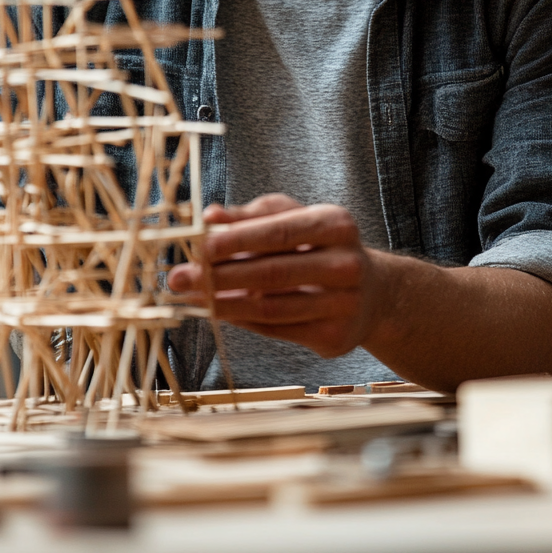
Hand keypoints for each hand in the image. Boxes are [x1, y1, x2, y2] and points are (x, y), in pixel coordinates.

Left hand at [167, 193, 383, 357]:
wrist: (373, 293)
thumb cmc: (320, 246)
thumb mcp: (293, 218)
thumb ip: (251, 216)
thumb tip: (209, 215)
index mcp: (335, 224)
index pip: (278, 231)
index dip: (236, 240)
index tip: (199, 247)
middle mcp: (346, 264)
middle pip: (272, 273)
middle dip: (219, 276)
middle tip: (178, 278)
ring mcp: (344, 304)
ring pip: (271, 308)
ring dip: (223, 304)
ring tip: (190, 298)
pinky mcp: (335, 337)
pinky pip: (276, 330)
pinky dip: (242, 321)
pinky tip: (216, 312)